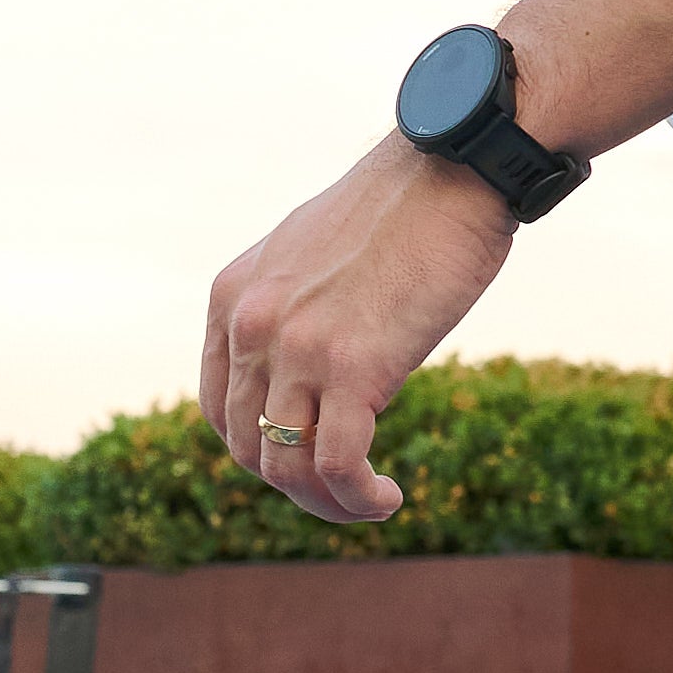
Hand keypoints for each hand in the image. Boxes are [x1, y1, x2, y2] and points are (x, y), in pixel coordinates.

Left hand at [202, 139, 513, 527]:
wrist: (453, 168)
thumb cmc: (400, 210)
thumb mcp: (310, 255)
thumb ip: (289, 309)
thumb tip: (301, 368)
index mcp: (231, 298)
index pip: (219, 408)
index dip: (258, 449)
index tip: (303, 457)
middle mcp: (252, 325)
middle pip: (248, 446)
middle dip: (294, 484)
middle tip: (343, 490)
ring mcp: (298, 348)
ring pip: (286, 467)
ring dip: (327, 503)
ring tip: (368, 503)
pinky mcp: (354, 368)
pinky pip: (337, 464)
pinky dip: (358, 498)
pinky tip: (386, 499)